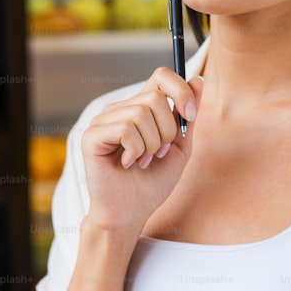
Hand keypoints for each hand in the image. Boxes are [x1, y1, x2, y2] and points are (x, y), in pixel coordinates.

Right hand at [80, 68, 203, 235]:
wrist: (131, 213)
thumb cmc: (151, 183)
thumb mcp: (179, 147)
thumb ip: (187, 116)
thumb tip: (199, 81)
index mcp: (139, 108)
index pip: (161, 76)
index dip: (181, 90)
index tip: (190, 117)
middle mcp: (118, 110)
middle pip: (155, 98)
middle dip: (167, 131)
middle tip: (157, 154)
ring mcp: (102, 122)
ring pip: (141, 114)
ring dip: (151, 145)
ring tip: (142, 161)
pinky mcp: (91, 137)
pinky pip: (125, 129)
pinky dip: (135, 150)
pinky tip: (128, 163)